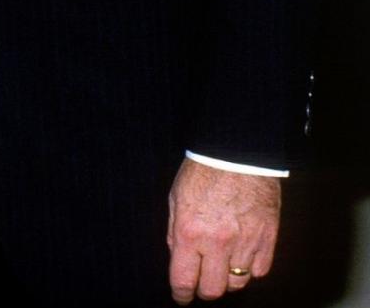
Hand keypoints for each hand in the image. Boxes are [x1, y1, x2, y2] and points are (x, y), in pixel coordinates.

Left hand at [167, 158, 280, 302]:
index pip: (183, 280)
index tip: (181, 297)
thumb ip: (175, 232)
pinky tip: (243, 254)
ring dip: (228, 278)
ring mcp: (245, 242)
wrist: (237, 151)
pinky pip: (260, 271)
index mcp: (190, 232)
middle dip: (204, 289)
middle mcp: (217, 242)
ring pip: (237, 283)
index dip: (181, 295)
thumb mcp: (176, 198)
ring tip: (223, 262)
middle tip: (202, 279)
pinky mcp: (268, 238)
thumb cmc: (203, 171)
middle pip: (212, 290)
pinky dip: (251, 268)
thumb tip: (179, 259)